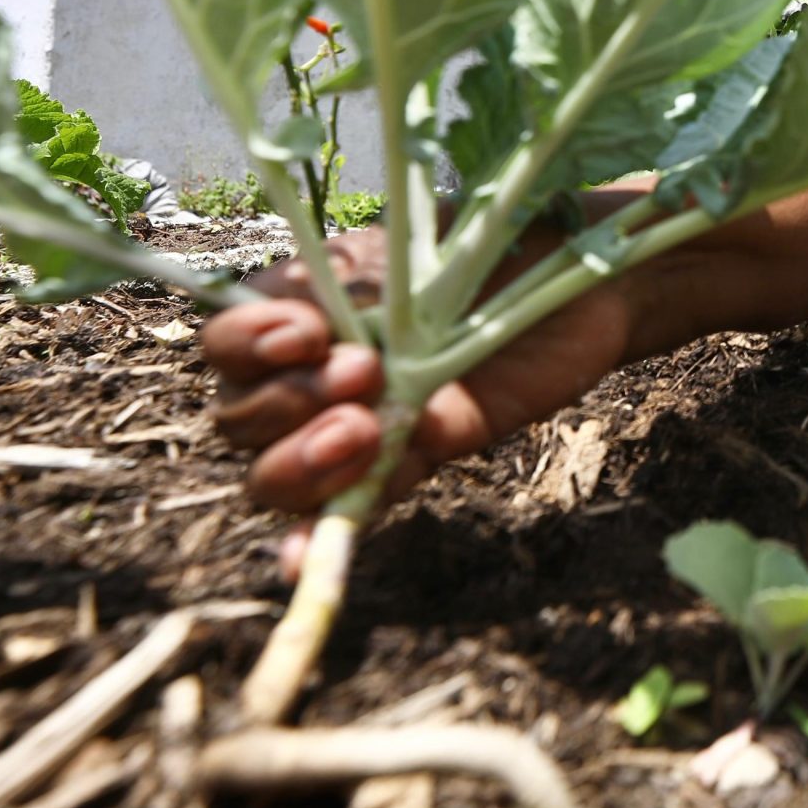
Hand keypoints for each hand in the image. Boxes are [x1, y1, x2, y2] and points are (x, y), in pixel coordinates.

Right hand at [203, 227, 631, 535]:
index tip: (309, 332)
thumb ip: (360, 279)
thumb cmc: (497, 253)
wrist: (580, 291)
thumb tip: (307, 313)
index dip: (249, 343)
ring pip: (273, 474)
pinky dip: (312, 541)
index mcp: (302, 310)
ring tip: (367, 429)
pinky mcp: (402, 468)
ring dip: (301, 463)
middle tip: (366, 370)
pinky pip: (340, 515)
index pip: (227, 341)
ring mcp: (351, 428)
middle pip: (240, 416)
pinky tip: (301, 557)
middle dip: (289, 400)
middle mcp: (311, 376)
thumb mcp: (423, 249)